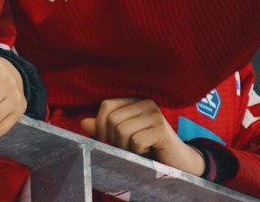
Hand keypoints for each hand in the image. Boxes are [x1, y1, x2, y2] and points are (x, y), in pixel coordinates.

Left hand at [79, 97, 205, 175]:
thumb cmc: (147, 145)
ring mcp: (155, 114)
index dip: (99, 124)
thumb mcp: (122, 136)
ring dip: (126, 147)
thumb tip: (83, 123)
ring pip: (122, 131)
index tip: (104, 139)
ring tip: (138, 148)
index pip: (106, 105)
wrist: (175, 160)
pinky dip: (138, 152)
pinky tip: (148, 150)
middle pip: (113, 120)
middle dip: (114, 139)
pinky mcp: (161, 129)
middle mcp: (145, 102)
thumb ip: (104, 128)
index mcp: (134, 99)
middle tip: (127, 146)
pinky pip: (136, 142)